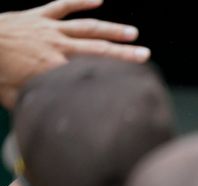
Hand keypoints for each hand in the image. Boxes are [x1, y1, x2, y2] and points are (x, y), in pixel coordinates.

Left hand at [0, 0, 150, 108]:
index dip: (110, 79)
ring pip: (87, 27)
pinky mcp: (39, 15)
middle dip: (124, 53)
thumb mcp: (14, 97)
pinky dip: (81, 2)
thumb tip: (46, 123)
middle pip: (97, 48)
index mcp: (53, 68)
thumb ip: (35, 107)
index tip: (130, 86)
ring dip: (112, 29)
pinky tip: (99, 0)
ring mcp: (50, 28)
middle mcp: (57, 46)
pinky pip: (63, 6)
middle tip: (145, 55)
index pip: (88, 74)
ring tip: (133, 33)